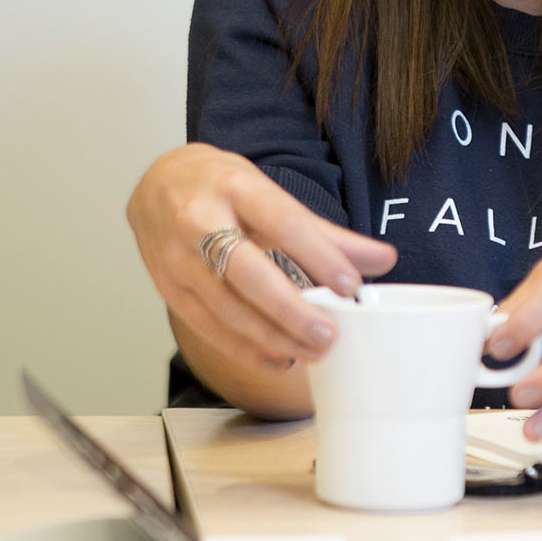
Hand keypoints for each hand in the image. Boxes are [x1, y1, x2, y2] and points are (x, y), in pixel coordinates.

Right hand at [127, 144, 395, 379]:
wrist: (158, 182)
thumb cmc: (221, 187)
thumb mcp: (271, 193)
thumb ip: (326, 232)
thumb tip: (383, 260)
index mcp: (236, 187)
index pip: (283, 224)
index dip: (320, 258)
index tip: (352, 287)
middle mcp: (200, 220)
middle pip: (247, 273)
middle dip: (290, 310)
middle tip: (328, 335)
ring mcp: (177, 257)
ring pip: (226, 307)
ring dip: (272, 337)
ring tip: (311, 352)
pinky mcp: (167, 287)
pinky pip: (207, 326)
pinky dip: (244, 348)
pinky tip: (277, 358)